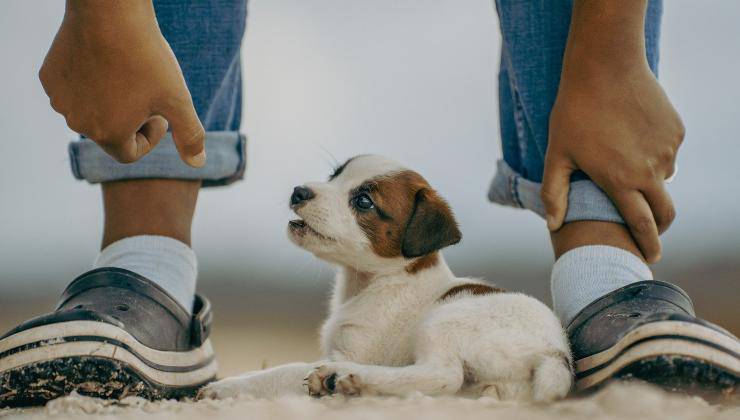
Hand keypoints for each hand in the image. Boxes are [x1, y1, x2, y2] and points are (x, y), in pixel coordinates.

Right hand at [39, 0, 204, 165]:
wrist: (110, 12)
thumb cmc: (147, 58)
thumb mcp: (178, 99)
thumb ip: (190, 135)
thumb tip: (198, 163)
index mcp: (109, 135)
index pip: (130, 152)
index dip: (150, 136)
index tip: (159, 113)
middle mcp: (78, 123)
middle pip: (110, 132)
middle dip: (130, 119)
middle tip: (145, 91)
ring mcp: (60, 100)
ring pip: (90, 111)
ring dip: (110, 101)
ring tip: (127, 76)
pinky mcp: (49, 78)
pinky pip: (73, 90)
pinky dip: (89, 83)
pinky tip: (104, 62)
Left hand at [541, 0, 683, 262]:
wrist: (605, 66)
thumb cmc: (574, 112)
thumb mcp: (557, 153)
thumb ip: (555, 193)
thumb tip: (552, 225)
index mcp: (621, 181)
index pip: (641, 225)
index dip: (647, 245)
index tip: (649, 259)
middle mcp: (650, 170)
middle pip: (664, 212)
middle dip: (658, 226)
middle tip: (648, 231)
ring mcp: (667, 149)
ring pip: (664, 178)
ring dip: (649, 182)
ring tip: (623, 165)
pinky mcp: (675, 130)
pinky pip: (667, 153)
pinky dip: (653, 155)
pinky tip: (632, 139)